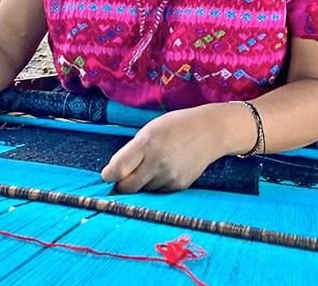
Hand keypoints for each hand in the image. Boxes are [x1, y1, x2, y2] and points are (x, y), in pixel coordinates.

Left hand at [100, 105, 234, 192]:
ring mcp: (169, 176)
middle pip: (128, 187)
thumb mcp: (150, 130)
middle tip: (122, 178)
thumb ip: (132, 150)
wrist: (210, 132)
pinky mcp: (179, 185)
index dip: (108, 175)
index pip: (118, 169)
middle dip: (121, 185)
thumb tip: (114, 172)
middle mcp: (157, 162)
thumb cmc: (176, 126)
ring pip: (143, 191)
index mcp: (146, 144)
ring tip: (151, 166)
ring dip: (140, 184)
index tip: (107, 175)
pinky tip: (164, 169)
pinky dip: (156, 184)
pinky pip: (158, 191)